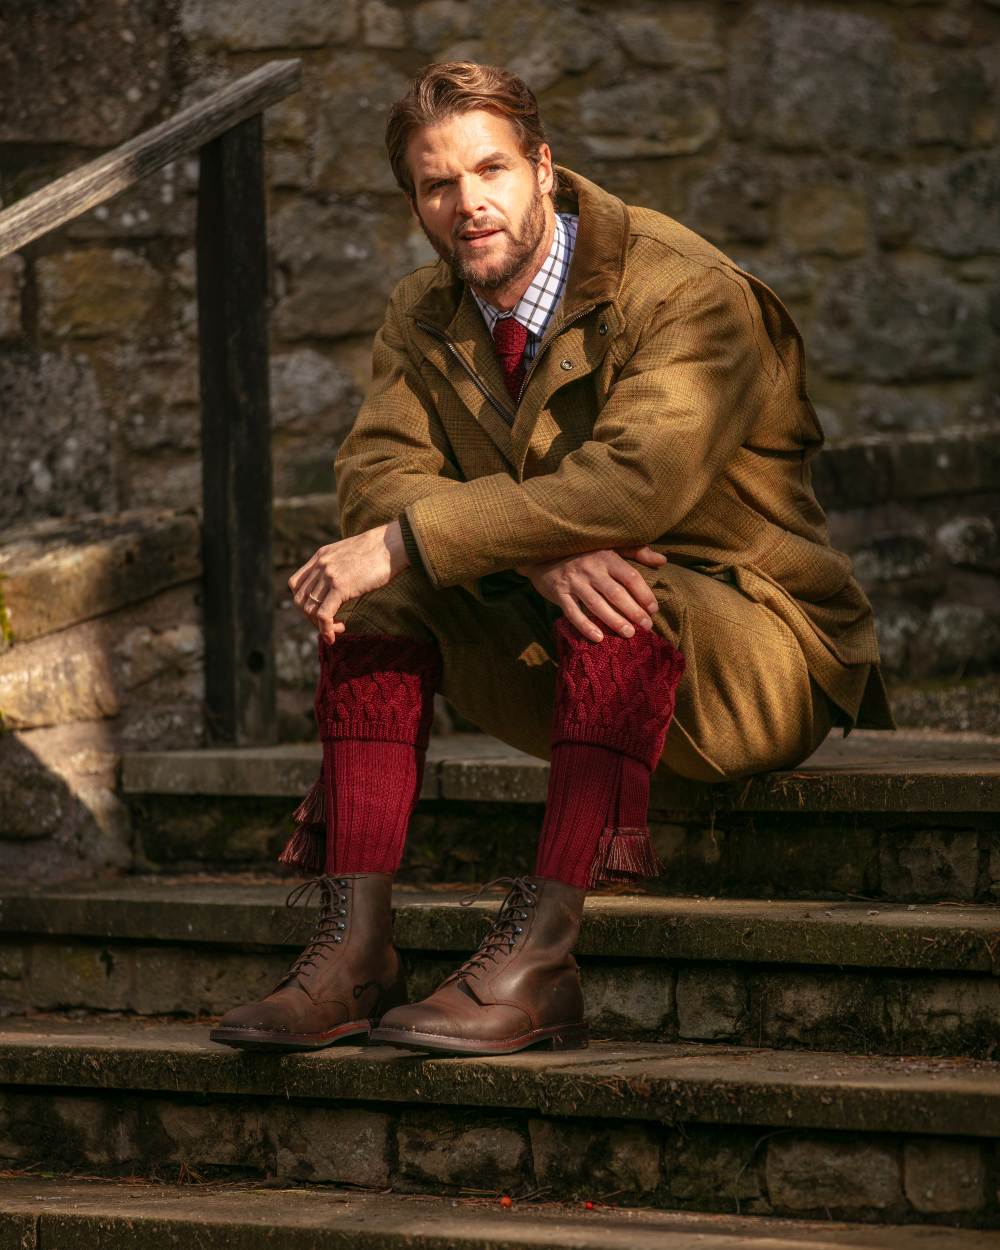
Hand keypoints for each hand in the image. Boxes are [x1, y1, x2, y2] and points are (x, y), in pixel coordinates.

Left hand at [289, 521, 408, 643]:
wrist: (392, 543)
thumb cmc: (379, 551)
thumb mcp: (349, 555)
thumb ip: (339, 568)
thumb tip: (340, 587)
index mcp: (320, 556)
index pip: (296, 584)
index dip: (304, 602)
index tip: (320, 610)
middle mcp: (320, 565)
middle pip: (300, 600)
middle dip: (311, 617)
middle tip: (330, 623)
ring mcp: (329, 575)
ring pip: (310, 609)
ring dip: (321, 625)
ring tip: (338, 628)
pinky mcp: (340, 586)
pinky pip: (324, 614)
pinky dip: (325, 629)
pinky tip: (333, 636)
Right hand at [516, 545, 666, 642]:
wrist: (544, 551)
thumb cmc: (583, 551)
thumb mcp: (610, 546)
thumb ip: (637, 552)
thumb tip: (663, 560)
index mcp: (607, 557)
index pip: (630, 577)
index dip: (644, 594)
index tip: (653, 609)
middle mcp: (591, 569)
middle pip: (616, 594)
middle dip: (634, 612)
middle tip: (647, 627)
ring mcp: (574, 582)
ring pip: (597, 605)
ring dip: (614, 621)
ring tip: (629, 634)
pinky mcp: (559, 593)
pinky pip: (573, 613)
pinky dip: (585, 626)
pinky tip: (598, 638)